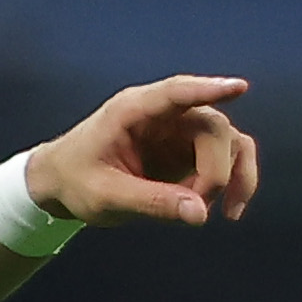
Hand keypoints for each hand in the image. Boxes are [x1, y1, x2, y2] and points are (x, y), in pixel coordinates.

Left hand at [30, 77, 262, 231]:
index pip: (176, 92)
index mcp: (133, 110)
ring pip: (228, 140)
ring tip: (223, 213)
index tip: (239, 88)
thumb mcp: (106, 197)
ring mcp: (179, 131)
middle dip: (216, 170)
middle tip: (198, 206)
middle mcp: (162, 114)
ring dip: (233, 176)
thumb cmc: (75, 181)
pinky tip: (230, 210)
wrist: (62, 184)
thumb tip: (200, 214)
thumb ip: (151, 202)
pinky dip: (233, 181)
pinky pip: (226, 159)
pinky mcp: (188, 151)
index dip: (209, 89)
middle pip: (212, 126)